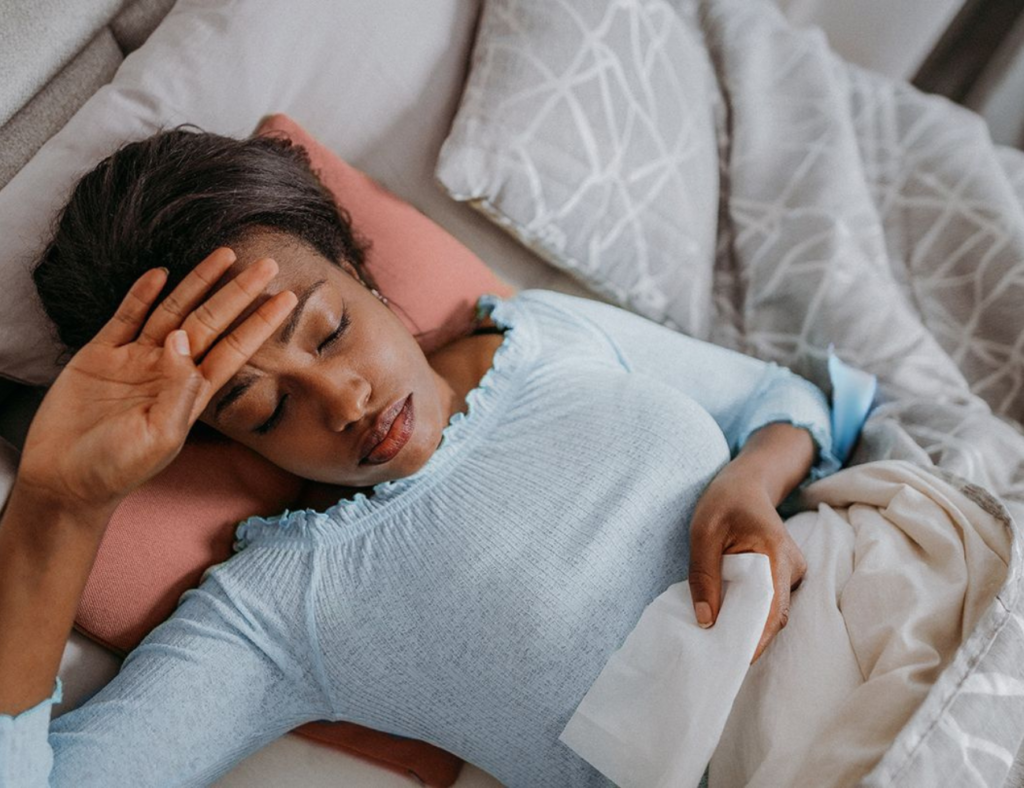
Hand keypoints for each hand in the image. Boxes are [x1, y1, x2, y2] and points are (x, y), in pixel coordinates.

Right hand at [17, 247, 297, 514]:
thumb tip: (182, 341)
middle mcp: (169, 370)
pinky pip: (125, 317)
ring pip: (173, 311)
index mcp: (192, 392)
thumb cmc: (117, 469)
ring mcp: (136, 360)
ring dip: (198, 283)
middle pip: (211, 321)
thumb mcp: (159, 438)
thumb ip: (178, 392)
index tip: (287, 297)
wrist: (64, 480)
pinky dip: (141, 295)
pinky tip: (161, 273)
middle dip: (239, 292)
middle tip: (268, 263)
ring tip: (225, 254)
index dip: (260, 323)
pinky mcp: (100, 355)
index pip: (235, 348)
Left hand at [687, 471, 806, 662]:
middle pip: (776, 616)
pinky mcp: (786, 575)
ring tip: (720, 645)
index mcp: (774, 552)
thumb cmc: (723, 503)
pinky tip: (729, 623)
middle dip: (751, 640)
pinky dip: (752, 615)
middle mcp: (793, 565)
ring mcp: (793, 571)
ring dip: (751, 628)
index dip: (757, 639)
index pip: (771, 608)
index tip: (735, 661)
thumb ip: (703, 575)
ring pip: (774, 612)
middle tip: (719, 660)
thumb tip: (706, 620)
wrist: (746, 484)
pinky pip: (771, 603)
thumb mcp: (703, 534)